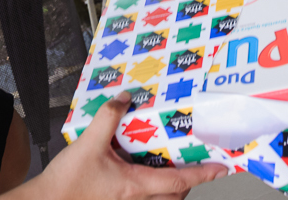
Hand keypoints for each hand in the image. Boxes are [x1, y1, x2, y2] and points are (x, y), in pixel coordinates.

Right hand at [32, 92, 225, 199]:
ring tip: (174, 169)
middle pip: (174, 196)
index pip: (178, 181)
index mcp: (135, 185)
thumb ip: (109, 117)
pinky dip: (151, 189)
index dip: (202, 174)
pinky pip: (141, 199)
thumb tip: (125, 97)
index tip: (221, 168)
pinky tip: (140, 172)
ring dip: (171, 188)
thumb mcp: (89, 143)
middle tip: (198, 165)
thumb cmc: (66, 183)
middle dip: (189, 183)